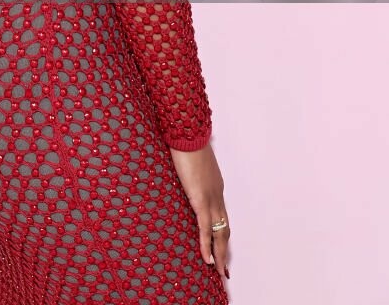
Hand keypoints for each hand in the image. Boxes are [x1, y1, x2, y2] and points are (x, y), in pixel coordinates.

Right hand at [169, 142, 230, 279]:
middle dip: (224, 250)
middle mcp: (217, 194)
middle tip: (224, 268)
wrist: (188, 134)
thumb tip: (182, 169)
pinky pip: (205, 228)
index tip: (221, 247)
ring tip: (219, 271)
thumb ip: (189, 169)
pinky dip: (207, 246)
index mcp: (215, 185)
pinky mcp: (200, 199)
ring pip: (219, 232)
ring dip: (220, 254)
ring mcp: (210, 197)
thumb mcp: (190, 159)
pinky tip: (207, 260)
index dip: (222, 233)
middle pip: (225, 228)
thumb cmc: (186, 141)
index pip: (221, 215)